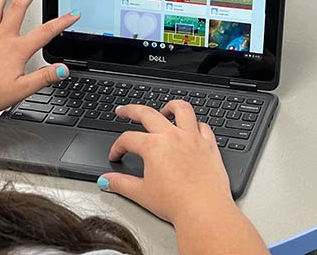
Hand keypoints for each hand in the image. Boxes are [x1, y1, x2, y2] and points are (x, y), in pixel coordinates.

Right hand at [100, 101, 233, 223]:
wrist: (204, 210)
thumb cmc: (176, 203)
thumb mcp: (141, 193)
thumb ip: (120, 183)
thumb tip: (106, 180)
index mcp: (154, 146)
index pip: (128, 138)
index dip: (117, 147)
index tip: (116, 155)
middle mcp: (173, 136)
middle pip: (148, 113)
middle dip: (132, 110)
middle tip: (124, 111)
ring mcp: (193, 138)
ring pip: (182, 109)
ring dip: (170, 106)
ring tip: (164, 110)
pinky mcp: (210, 145)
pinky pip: (203, 125)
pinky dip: (195, 124)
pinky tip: (191, 129)